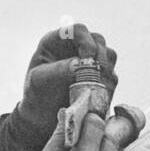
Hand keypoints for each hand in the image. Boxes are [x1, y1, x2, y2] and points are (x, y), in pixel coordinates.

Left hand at [16, 24, 117, 138]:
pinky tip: (98, 95)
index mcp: (57, 42)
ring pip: (109, 56)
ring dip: (106, 70)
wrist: (43, 119)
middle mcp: (75, 48)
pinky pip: (112, 76)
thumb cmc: (37, 95)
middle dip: (99, 56)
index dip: (85, 40)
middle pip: (98, 40)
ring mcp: (90, 62)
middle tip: (96, 73)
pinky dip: (109, 85)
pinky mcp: (100, 79)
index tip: (87, 58)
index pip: (77, 30)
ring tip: (96, 86)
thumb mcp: (39, 81)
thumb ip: (57, 70)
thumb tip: (80, 64)